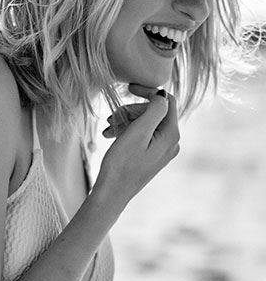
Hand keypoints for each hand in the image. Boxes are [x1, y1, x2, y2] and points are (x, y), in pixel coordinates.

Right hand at [95, 84, 179, 206]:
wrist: (112, 193)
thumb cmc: (123, 163)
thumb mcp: (138, 132)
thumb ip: (154, 110)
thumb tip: (162, 95)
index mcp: (171, 134)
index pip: (166, 101)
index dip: (148, 91)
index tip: (128, 87)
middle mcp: (171, 142)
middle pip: (154, 111)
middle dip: (132, 110)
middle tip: (111, 117)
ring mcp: (161, 149)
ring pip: (145, 122)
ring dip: (125, 120)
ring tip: (108, 128)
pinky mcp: (151, 155)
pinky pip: (141, 134)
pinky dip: (126, 131)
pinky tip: (110, 134)